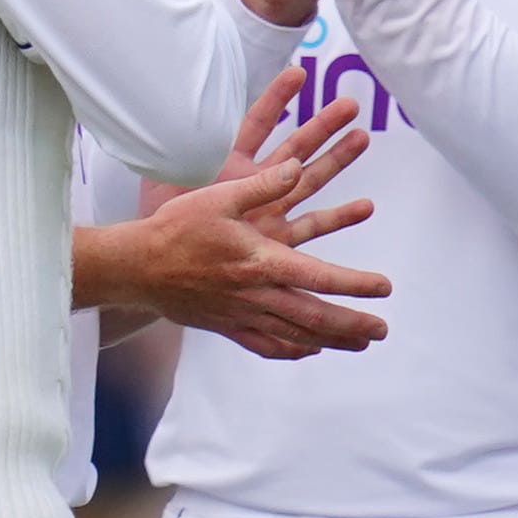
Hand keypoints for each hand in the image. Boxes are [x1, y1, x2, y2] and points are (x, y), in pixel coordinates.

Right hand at [81, 69, 389, 359]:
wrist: (134, 267)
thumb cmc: (177, 228)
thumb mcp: (221, 197)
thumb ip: (263, 184)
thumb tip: (297, 166)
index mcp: (261, 263)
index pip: (319, 278)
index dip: (355, 284)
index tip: (384, 287)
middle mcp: (255, 295)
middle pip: (314, 318)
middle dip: (352, 325)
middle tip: (382, 331)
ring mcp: (240, 316)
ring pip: (294, 335)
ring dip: (331, 340)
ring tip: (360, 345)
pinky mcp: (224, 326)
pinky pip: (263, 345)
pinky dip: (291, 350)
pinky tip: (308, 351)